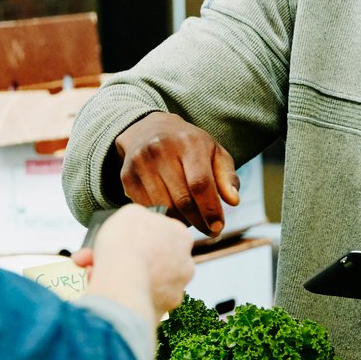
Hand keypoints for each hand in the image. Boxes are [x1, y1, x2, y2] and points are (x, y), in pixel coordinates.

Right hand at [79, 206, 197, 318]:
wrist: (122, 280)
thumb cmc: (126, 243)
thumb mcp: (129, 214)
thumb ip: (137, 219)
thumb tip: (136, 226)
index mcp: (180, 237)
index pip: (160, 234)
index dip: (135, 236)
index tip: (118, 238)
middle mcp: (184, 264)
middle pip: (151, 260)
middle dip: (123, 258)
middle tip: (97, 258)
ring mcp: (174, 290)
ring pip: (142, 282)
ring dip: (118, 277)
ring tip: (94, 275)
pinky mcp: (161, 311)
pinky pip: (137, 302)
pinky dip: (121, 297)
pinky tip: (104, 292)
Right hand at [113, 112, 241, 237]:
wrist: (147, 129)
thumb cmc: (188, 145)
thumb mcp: (213, 152)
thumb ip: (227, 176)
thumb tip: (233, 201)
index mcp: (188, 143)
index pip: (200, 184)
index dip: (210, 210)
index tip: (218, 227)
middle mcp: (161, 150)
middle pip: (182, 200)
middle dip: (198, 221)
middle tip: (208, 231)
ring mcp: (141, 162)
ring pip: (163, 207)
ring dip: (180, 221)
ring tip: (191, 221)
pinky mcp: (126, 175)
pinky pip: (147, 207)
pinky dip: (161, 216)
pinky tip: (171, 214)